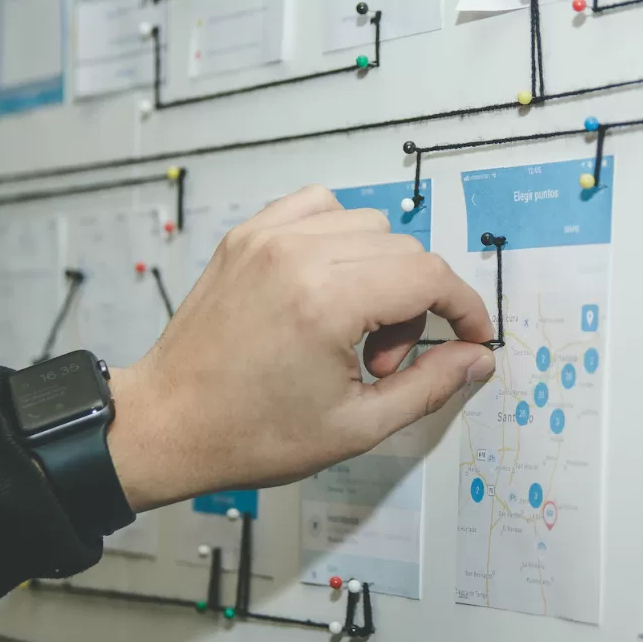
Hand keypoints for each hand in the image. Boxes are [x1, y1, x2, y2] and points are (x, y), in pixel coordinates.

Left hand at [107, 185, 495, 511]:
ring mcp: (267, 237)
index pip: (430, 276)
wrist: (167, 424)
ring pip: (369, 225)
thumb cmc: (250, 434)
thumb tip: (476, 357)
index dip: (465, 308)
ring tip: (352, 330)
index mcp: (326, 301)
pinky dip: (340, 238)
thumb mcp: (356, 427)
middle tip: (383, 362)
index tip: (472, 336)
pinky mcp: (246, 235)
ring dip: (381, 272)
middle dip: (417, 306)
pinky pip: (319, 207)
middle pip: (405, 252)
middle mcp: (297, 254)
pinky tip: (329, 285)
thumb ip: (429, 386)